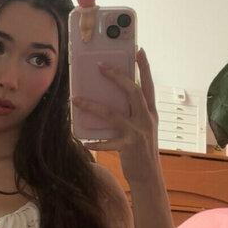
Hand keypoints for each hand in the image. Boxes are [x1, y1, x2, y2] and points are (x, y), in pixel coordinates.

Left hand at [70, 47, 159, 180]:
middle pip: (133, 92)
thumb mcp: (143, 127)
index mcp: (150, 112)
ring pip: (113, 114)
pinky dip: (96, 142)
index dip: (145, 68)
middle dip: (117, 77)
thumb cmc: (141, 149)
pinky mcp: (128, 147)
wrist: (149, 176)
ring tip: (76, 100)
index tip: (139, 51)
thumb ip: (133, 112)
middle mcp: (146, 119)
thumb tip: (114, 97)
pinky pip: (109, 142)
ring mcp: (138, 132)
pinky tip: (84, 142)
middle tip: (101, 66)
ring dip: (92, 106)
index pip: (148, 85)